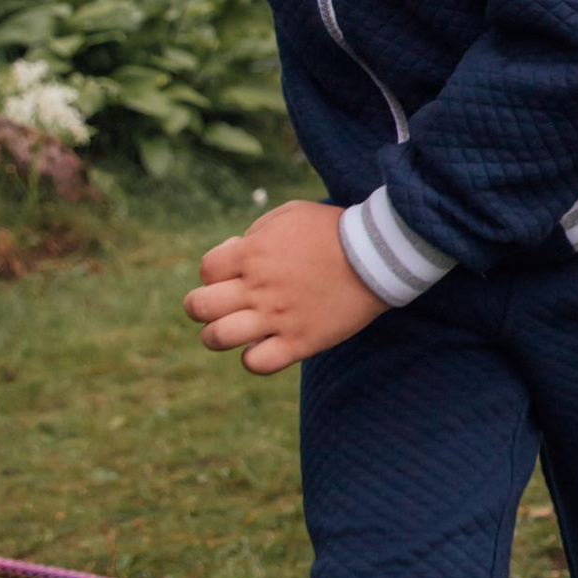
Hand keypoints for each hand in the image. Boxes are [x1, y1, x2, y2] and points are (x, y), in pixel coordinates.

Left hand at [185, 200, 383, 374]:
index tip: (239, 272)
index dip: (216, 273)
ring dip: (218, 335)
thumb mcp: (288, 215)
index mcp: (252, 253)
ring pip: (217, 338)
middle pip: (198, 306)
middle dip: (202, 306)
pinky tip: (266, 346)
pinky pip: (256, 363)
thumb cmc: (333, 230)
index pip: (206, 270)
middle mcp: (258, 287)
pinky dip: (254, 358)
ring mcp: (278, 317)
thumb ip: (255, 233)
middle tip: (225, 305)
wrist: (379, 255)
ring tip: (237, 329)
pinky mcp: (300, 341)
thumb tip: (234, 253)